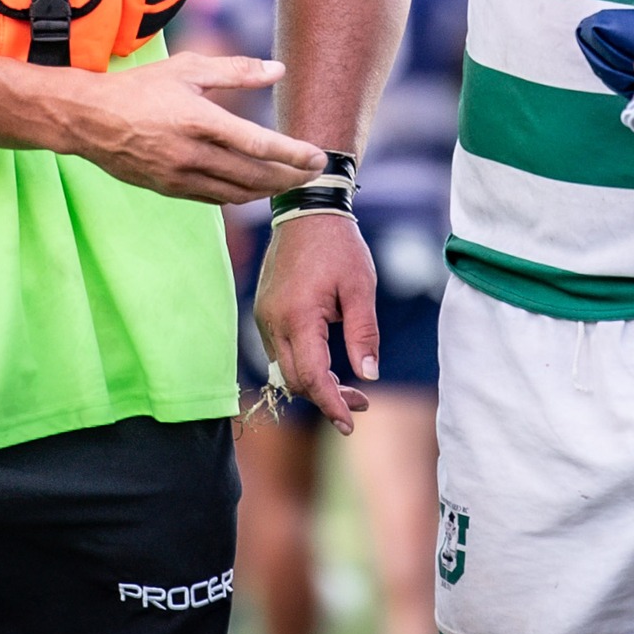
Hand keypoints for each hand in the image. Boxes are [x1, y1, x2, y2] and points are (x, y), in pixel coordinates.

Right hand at [62, 53, 325, 203]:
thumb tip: (277, 70)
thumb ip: (236, 70)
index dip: (292, 154)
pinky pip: (213, 198)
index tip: (318, 158)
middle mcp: (191, 154)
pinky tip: (253, 188)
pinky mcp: (169, 189)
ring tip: (289, 182)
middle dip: (289, 177)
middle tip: (314, 174)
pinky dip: (239, 195)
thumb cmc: (140, 88)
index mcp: (198, 120)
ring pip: (235, 193)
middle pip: (253, 175)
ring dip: (267, 191)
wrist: (89, 120)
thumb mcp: (188, 69)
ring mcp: (179, 176)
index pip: (257, 144)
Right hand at [254, 212, 376, 433]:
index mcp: (298, 316)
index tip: (350, 423)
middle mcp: (273, 321)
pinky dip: (302, 364)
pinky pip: (280, 351)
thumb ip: (363, 333)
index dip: (331, 404)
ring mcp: (264, 316)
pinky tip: (326, 362)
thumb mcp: (360, 288)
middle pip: (295, 380)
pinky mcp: (264, 311)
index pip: (311, 377)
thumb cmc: (338, 246)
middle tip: (361, 403)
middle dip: (326, 398)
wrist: (306, 211)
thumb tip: (369, 375)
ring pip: (285, 369)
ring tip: (348, 386)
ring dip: (313, 383)